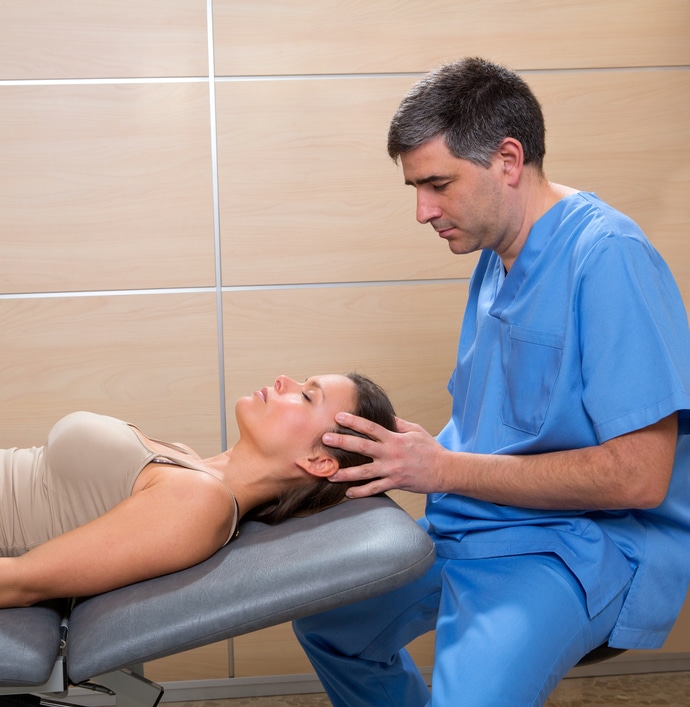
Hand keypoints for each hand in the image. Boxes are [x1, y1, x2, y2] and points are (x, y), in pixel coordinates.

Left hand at [323, 412, 444, 497]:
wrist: (445, 470)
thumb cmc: (430, 449)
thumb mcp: (415, 430)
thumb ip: (398, 423)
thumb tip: (385, 414)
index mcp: (394, 438)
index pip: (370, 428)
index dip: (354, 422)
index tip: (338, 417)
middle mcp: (390, 454)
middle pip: (362, 447)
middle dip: (342, 443)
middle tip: (325, 439)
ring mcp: (392, 470)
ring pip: (365, 472)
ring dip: (345, 473)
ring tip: (329, 474)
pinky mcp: (395, 483)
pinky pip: (375, 488)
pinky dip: (361, 492)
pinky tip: (348, 492)